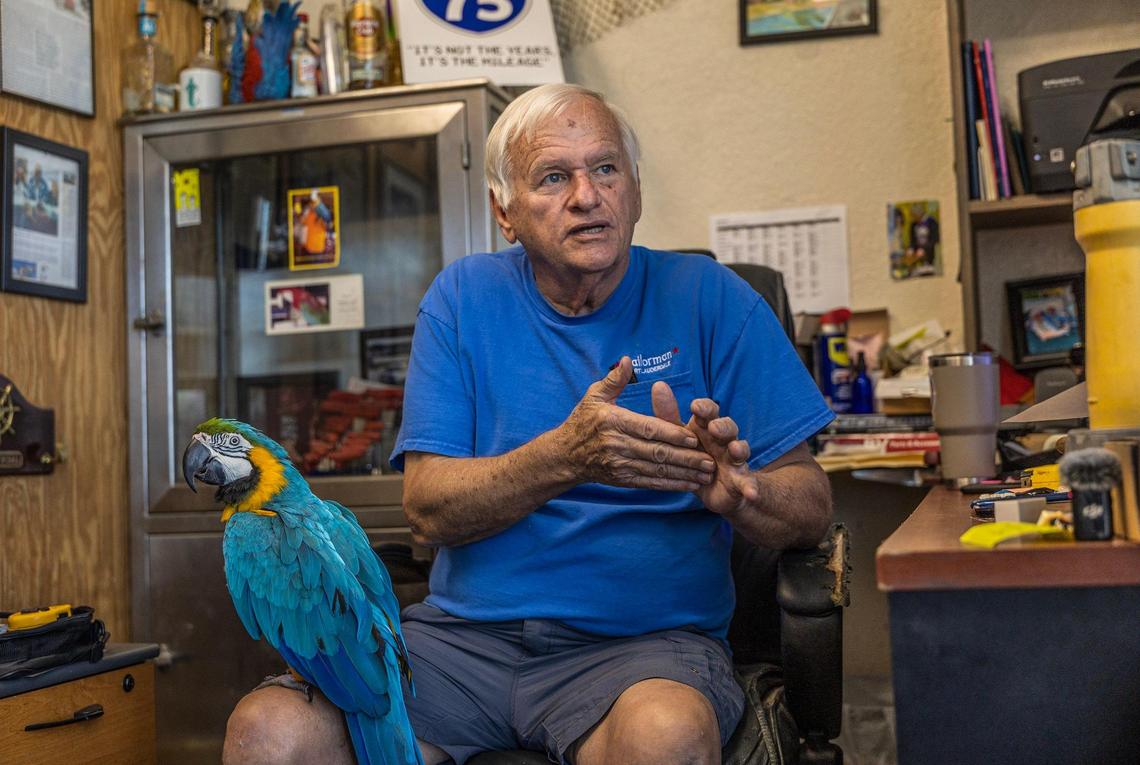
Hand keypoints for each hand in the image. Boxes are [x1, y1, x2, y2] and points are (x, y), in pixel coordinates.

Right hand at [557, 357, 715, 491]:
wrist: (565, 455)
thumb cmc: (583, 421)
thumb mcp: (594, 396)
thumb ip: (613, 380)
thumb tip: (627, 360)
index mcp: (613, 422)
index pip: (647, 428)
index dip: (671, 434)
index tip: (693, 437)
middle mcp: (617, 445)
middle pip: (656, 452)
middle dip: (685, 457)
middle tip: (710, 459)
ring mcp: (620, 464)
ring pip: (657, 470)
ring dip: (683, 473)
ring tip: (706, 474)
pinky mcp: (622, 479)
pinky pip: (650, 483)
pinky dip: (671, 485)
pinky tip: (689, 484)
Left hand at [651, 384, 758, 515]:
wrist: (716, 489)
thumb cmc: (695, 456)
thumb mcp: (681, 438)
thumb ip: (669, 416)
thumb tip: (658, 385)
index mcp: (707, 428)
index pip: (709, 412)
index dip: (704, 408)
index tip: (695, 407)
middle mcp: (723, 440)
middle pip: (727, 427)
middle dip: (722, 426)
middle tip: (714, 427)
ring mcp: (735, 460)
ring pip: (741, 449)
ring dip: (740, 448)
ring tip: (736, 450)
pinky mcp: (741, 481)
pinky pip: (748, 483)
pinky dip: (751, 488)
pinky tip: (751, 493)